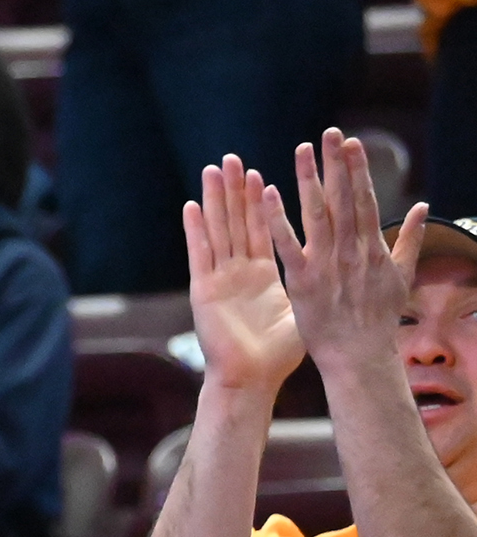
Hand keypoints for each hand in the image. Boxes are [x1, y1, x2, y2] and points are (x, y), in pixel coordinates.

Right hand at [185, 154, 306, 396]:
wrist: (251, 378)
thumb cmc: (279, 353)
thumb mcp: (305, 307)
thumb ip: (318, 280)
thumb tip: (345, 262)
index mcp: (263, 275)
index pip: (264, 228)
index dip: (263, 200)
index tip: (263, 173)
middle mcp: (239, 272)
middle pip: (237, 221)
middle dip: (236, 189)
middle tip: (234, 158)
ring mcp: (220, 279)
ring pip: (218, 229)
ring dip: (216, 199)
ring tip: (215, 169)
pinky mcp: (205, 290)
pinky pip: (200, 254)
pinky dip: (196, 230)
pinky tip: (192, 206)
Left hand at [273, 129, 425, 372]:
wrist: (359, 355)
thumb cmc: (379, 318)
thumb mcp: (402, 275)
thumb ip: (412, 238)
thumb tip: (425, 206)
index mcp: (373, 246)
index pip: (364, 198)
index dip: (357, 169)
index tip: (351, 143)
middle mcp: (351, 249)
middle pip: (343, 198)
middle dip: (336, 164)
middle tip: (329, 133)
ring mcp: (327, 264)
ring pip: (316, 214)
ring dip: (308, 180)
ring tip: (301, 150)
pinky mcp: (302, 281)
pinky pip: (287, 244)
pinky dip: (278, 219)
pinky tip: (267, 195)